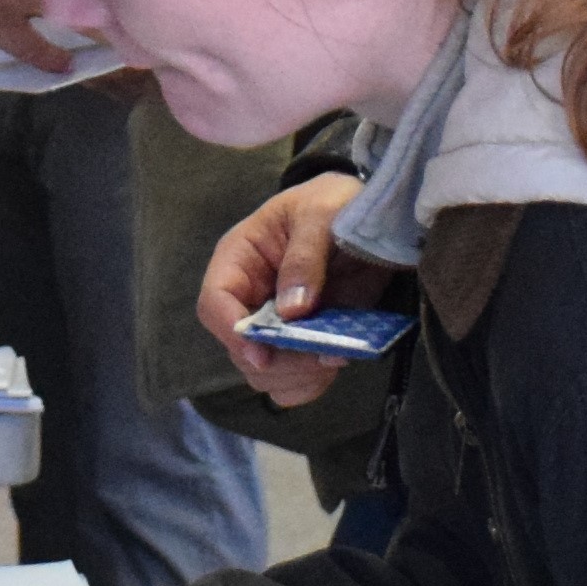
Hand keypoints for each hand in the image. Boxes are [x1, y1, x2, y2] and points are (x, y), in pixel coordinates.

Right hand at [198, 172, 371, 408]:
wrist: (371, 214)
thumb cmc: (333, 202)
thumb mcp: (321, 213)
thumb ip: (305, 257)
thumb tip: (292, 310)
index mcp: (239, 260)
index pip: (214, 303)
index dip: (234, 333)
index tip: (264, 354)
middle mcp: (249, 299)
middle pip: (241, 350)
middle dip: (281, 360)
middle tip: (325, 353)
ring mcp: (275, 326)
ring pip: (266, 375)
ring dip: (299, 376)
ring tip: (336, 356)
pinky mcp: (301, 343)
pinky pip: (294, 383)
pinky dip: (313, 383)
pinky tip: (335, 363)